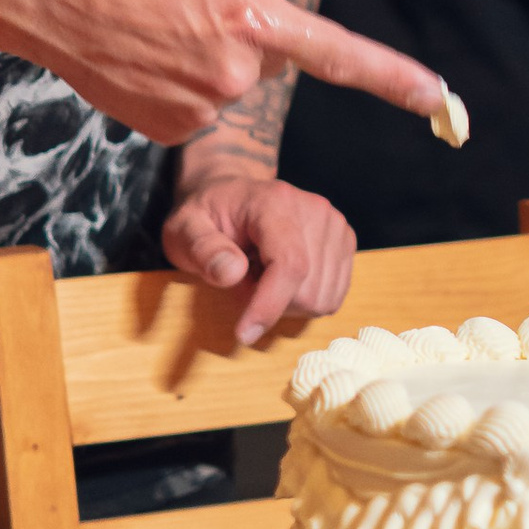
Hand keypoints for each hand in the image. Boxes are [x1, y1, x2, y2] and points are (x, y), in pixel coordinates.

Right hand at [0, 0, 445, 145]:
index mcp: (255, 18)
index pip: (340, 55)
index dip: (396, 79)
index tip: (443, 101)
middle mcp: (235, 74)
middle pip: (274, 53)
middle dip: (247, 24)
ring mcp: (200, 108)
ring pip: (235, 80)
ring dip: (209, 51)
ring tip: (155, 20)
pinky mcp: (168, 131)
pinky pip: (200, 103)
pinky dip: (179, 79)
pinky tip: (142, 51)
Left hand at [163, 174, 357, 345]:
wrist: (231, 194)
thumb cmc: (206, 215)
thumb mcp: (184, 230)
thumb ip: (202, 249)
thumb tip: (232, 272)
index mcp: (275, 202)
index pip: (289, 264)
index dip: (270, 306)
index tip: (244, 334)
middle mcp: (315, 210)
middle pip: (307, 290)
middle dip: (270, 302)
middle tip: (242, 280)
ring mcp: (335, 226)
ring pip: (321, 299)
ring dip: (286, 302)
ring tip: (261, 274)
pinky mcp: (344, 242)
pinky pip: (331, 296)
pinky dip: (303, 298)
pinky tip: (281, 277)